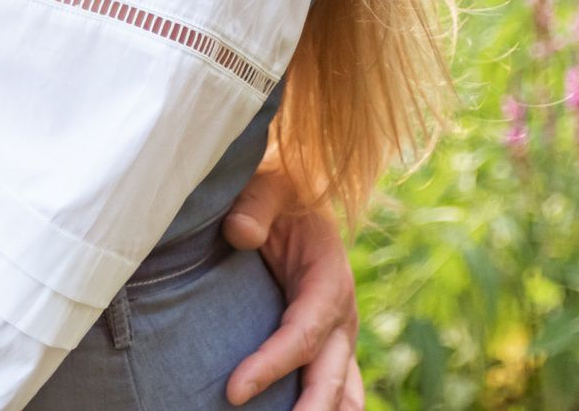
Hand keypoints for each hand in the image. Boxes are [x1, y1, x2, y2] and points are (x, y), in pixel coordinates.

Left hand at [222, 166, 362, 410]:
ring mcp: (339, 340)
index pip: (302, 335)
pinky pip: (336, 392)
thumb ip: (254, 206)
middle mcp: (341, 318)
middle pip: (330, 378)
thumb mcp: (267, 188)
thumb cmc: (278, 197)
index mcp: (328, 281)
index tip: (234, 391)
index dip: (271, 365)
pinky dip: (323, 410)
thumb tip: (239, 232)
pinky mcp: (329, 350)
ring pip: (344, 395)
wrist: (297, 200)